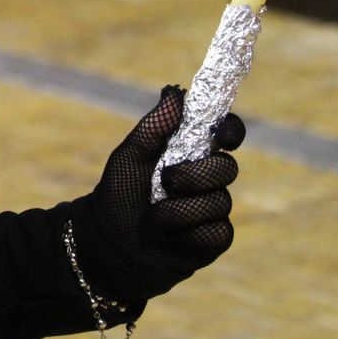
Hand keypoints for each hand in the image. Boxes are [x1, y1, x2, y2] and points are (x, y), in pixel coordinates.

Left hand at [84, 85, 243, 298]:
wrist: (106, 247)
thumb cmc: (117, 197)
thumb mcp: (129, 158)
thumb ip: (153, 126)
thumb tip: (174, 91)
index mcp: (190, 153)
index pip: (226, 134)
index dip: (231, 131)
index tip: (221, 136)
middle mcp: (207, 180)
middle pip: (228, 167)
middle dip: (194, 176)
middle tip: (165, 182)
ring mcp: (211, 210)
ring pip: (220, 202)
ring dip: (180, 211)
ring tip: (154, 220)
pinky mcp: (212, 242)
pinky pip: (219, 233)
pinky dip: (190, 235)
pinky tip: (171, 240)